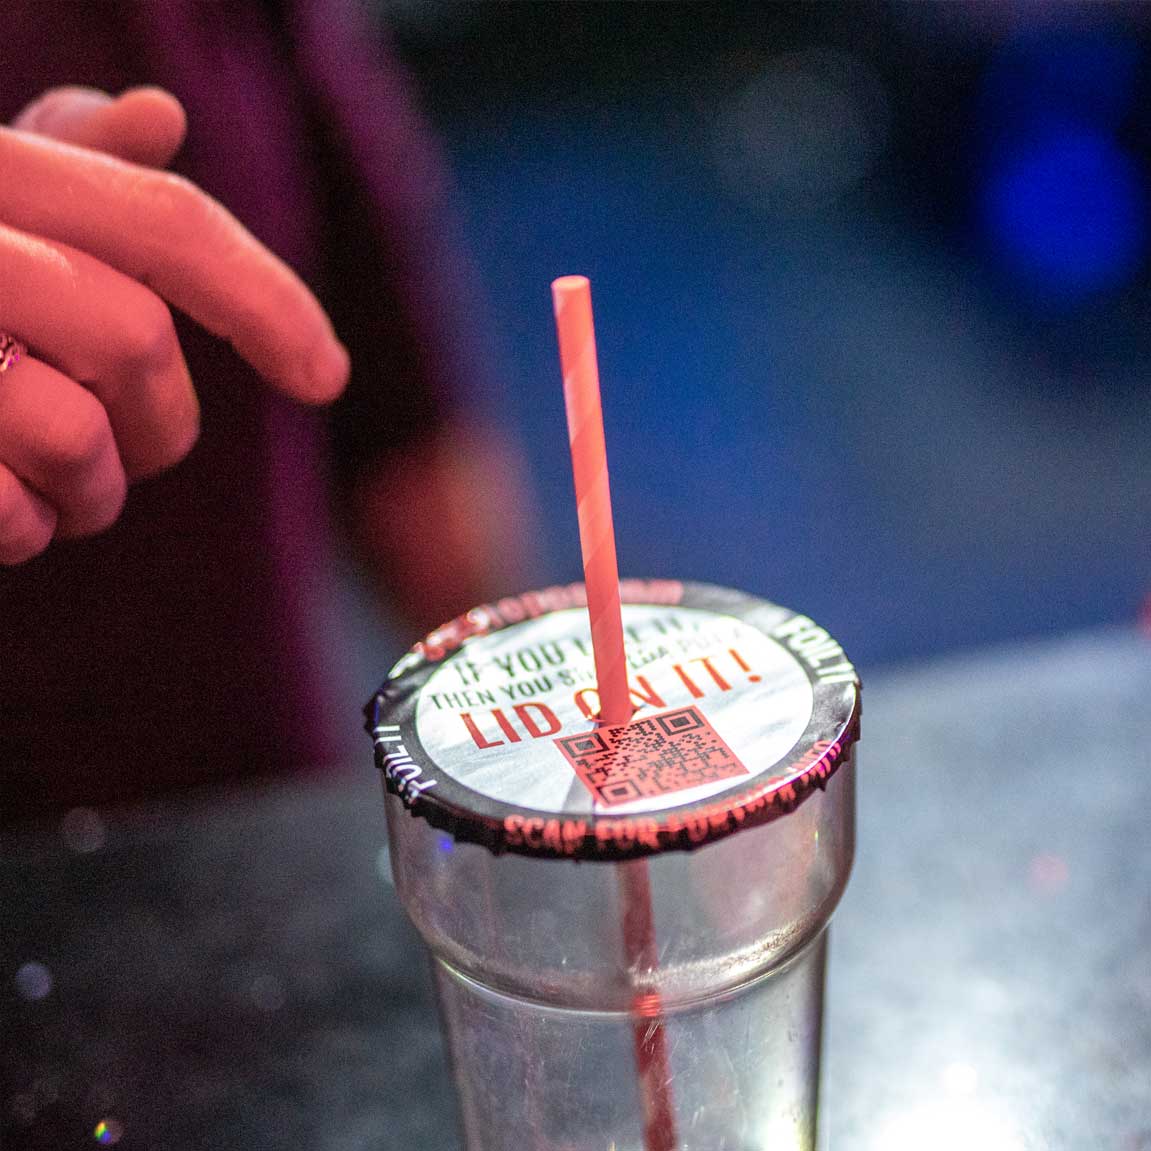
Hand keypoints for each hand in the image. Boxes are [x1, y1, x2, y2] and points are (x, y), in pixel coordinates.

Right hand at [0, 86, 349, 563]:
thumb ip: (57, 166)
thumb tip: (158, 116)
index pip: (168, 224)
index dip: (268, 300)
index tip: (327, 381)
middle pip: (135, 344)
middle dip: (160, 427)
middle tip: (128, 455)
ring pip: (77, 438)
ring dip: (90, 495)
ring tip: (52, 494)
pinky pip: (6, 511)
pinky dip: (18, 532)